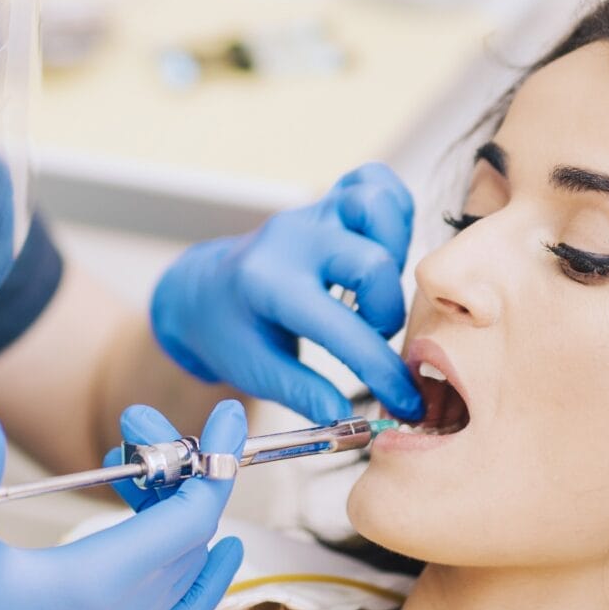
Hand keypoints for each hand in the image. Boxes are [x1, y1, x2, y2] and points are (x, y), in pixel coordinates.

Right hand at [0, 400, 248, 609]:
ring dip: (179, 511)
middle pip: (192, 533)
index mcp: (99, 585)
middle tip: (134, 424)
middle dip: (176, 468)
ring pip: (187, 568)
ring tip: (141, 467)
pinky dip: (202, 577)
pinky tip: (212, 558)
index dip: (211, 460)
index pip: (191, 516)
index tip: (225, 412)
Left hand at [150, 163, 424, 424]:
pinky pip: (375, 182)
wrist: (203, 290)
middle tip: (370, 334)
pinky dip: (393, 213)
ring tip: (375, 290)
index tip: (405, 402)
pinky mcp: (328, 202)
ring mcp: (312, 213)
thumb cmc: (228, 330)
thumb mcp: (256, 370)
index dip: (382, 371)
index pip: (342, 327)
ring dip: (394, 252)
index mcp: (267, 284)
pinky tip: (382, 252)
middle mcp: (292, 239)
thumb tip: (357, 427)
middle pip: (373, 261)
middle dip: (386, 311)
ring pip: (377, 204)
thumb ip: (307, 396)